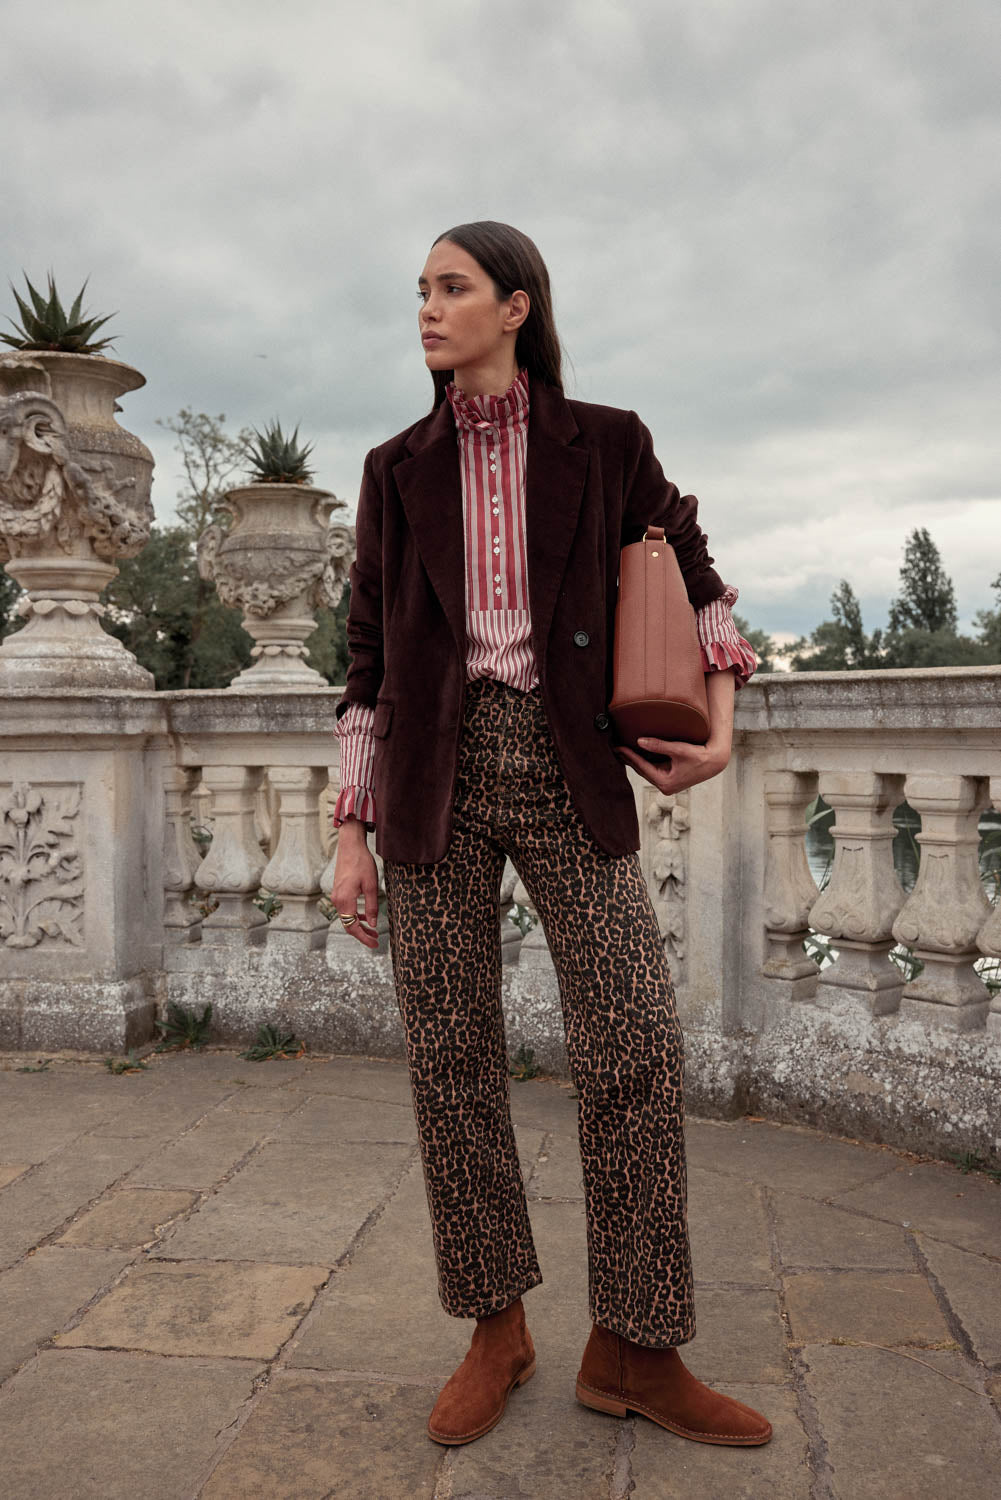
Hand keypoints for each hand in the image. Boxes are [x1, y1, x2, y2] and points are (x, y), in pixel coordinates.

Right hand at [330, 818, 379, 948]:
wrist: (350, 847)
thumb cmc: (362, 864)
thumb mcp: (371, 886)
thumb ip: (371, 907)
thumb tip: (372, 924)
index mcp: (345, 900)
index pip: (352, 927)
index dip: (363, 938)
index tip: (374, 944)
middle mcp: (337, 900)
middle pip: (347, 924)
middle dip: (362, 934)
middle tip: (375, 940)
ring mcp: (336, 895)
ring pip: (346, 917)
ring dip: (359, 925)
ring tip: (372, 930)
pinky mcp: (338, 891)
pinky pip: (345, 909)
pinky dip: (355, 915)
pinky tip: (365, 916)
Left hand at [614, 665, 735, 793]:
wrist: (715, 762)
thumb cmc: (699, 756)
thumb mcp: (678, 749)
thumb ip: (659, 746)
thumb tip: (640, 741)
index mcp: (665, 783)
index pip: (642, 767)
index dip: (629, 756)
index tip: (618, 746)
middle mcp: (665, 786)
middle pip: (641, 770)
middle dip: (628, 759)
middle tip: (614, 747)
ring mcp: (667, 783)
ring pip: (646, 770)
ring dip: (634, 761)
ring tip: (621, 749)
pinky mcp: (670, 779)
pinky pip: (652, 769)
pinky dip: (643, 761)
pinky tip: (636, 753)